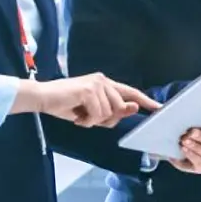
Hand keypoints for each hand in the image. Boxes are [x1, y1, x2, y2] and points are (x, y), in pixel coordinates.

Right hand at [13, 73, 160, 127]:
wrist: (42, 97)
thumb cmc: (64, 105)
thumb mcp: (91, 112)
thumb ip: (111, 112)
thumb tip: (132, 109)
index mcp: (104, 83)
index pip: (130, 92)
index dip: (145, 101)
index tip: (158, 108)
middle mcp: (103, 80)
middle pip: (120, 108)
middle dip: (106, 120)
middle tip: (87, 119)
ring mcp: (97, 84)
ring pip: (109, 113)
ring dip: (94, 121)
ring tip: (80, 116)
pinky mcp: (89, 90)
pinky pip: (98, 114)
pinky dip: (88, 120)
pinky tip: (77, 116)